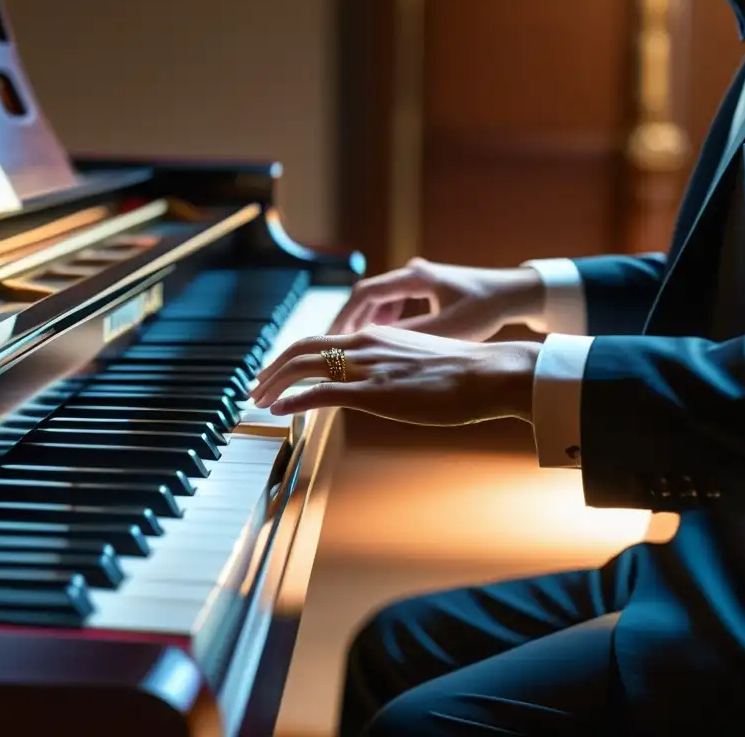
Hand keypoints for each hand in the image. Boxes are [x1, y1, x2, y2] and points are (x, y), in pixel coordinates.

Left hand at [250, 326, 540, 424]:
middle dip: (271, 368)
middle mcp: (365, 344)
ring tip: (258, 399)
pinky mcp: (374, 391)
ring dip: (274, 383)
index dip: (290, 355)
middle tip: (254, 386)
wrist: (489, 374)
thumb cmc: (464, 373)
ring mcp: (367, 367)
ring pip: (303, 366)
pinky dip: (293, 400)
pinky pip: (320, 392)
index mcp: (375, 336)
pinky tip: (279, 410)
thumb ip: (392, 365)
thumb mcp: (419, 360)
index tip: (275, 372)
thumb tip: (380, 382)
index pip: (319, 339)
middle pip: (301, 348)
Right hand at [328, 258, 544, 340]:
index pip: (365, 293)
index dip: (345, 316)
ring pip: (379, 300)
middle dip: (349, 322)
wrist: (516, 293)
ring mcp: (419, 279)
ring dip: (366, 322)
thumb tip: (373, 350)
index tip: (331, 338)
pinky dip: (384, 321)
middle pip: (367, 296)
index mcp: (414, 277)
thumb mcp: (447, 329)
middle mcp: (412, 273)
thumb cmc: (486, 309)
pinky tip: (383, 342)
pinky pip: (394, 303)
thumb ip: (409, 336)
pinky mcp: (426, 288)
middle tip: (335, 347)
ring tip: (355, 349)